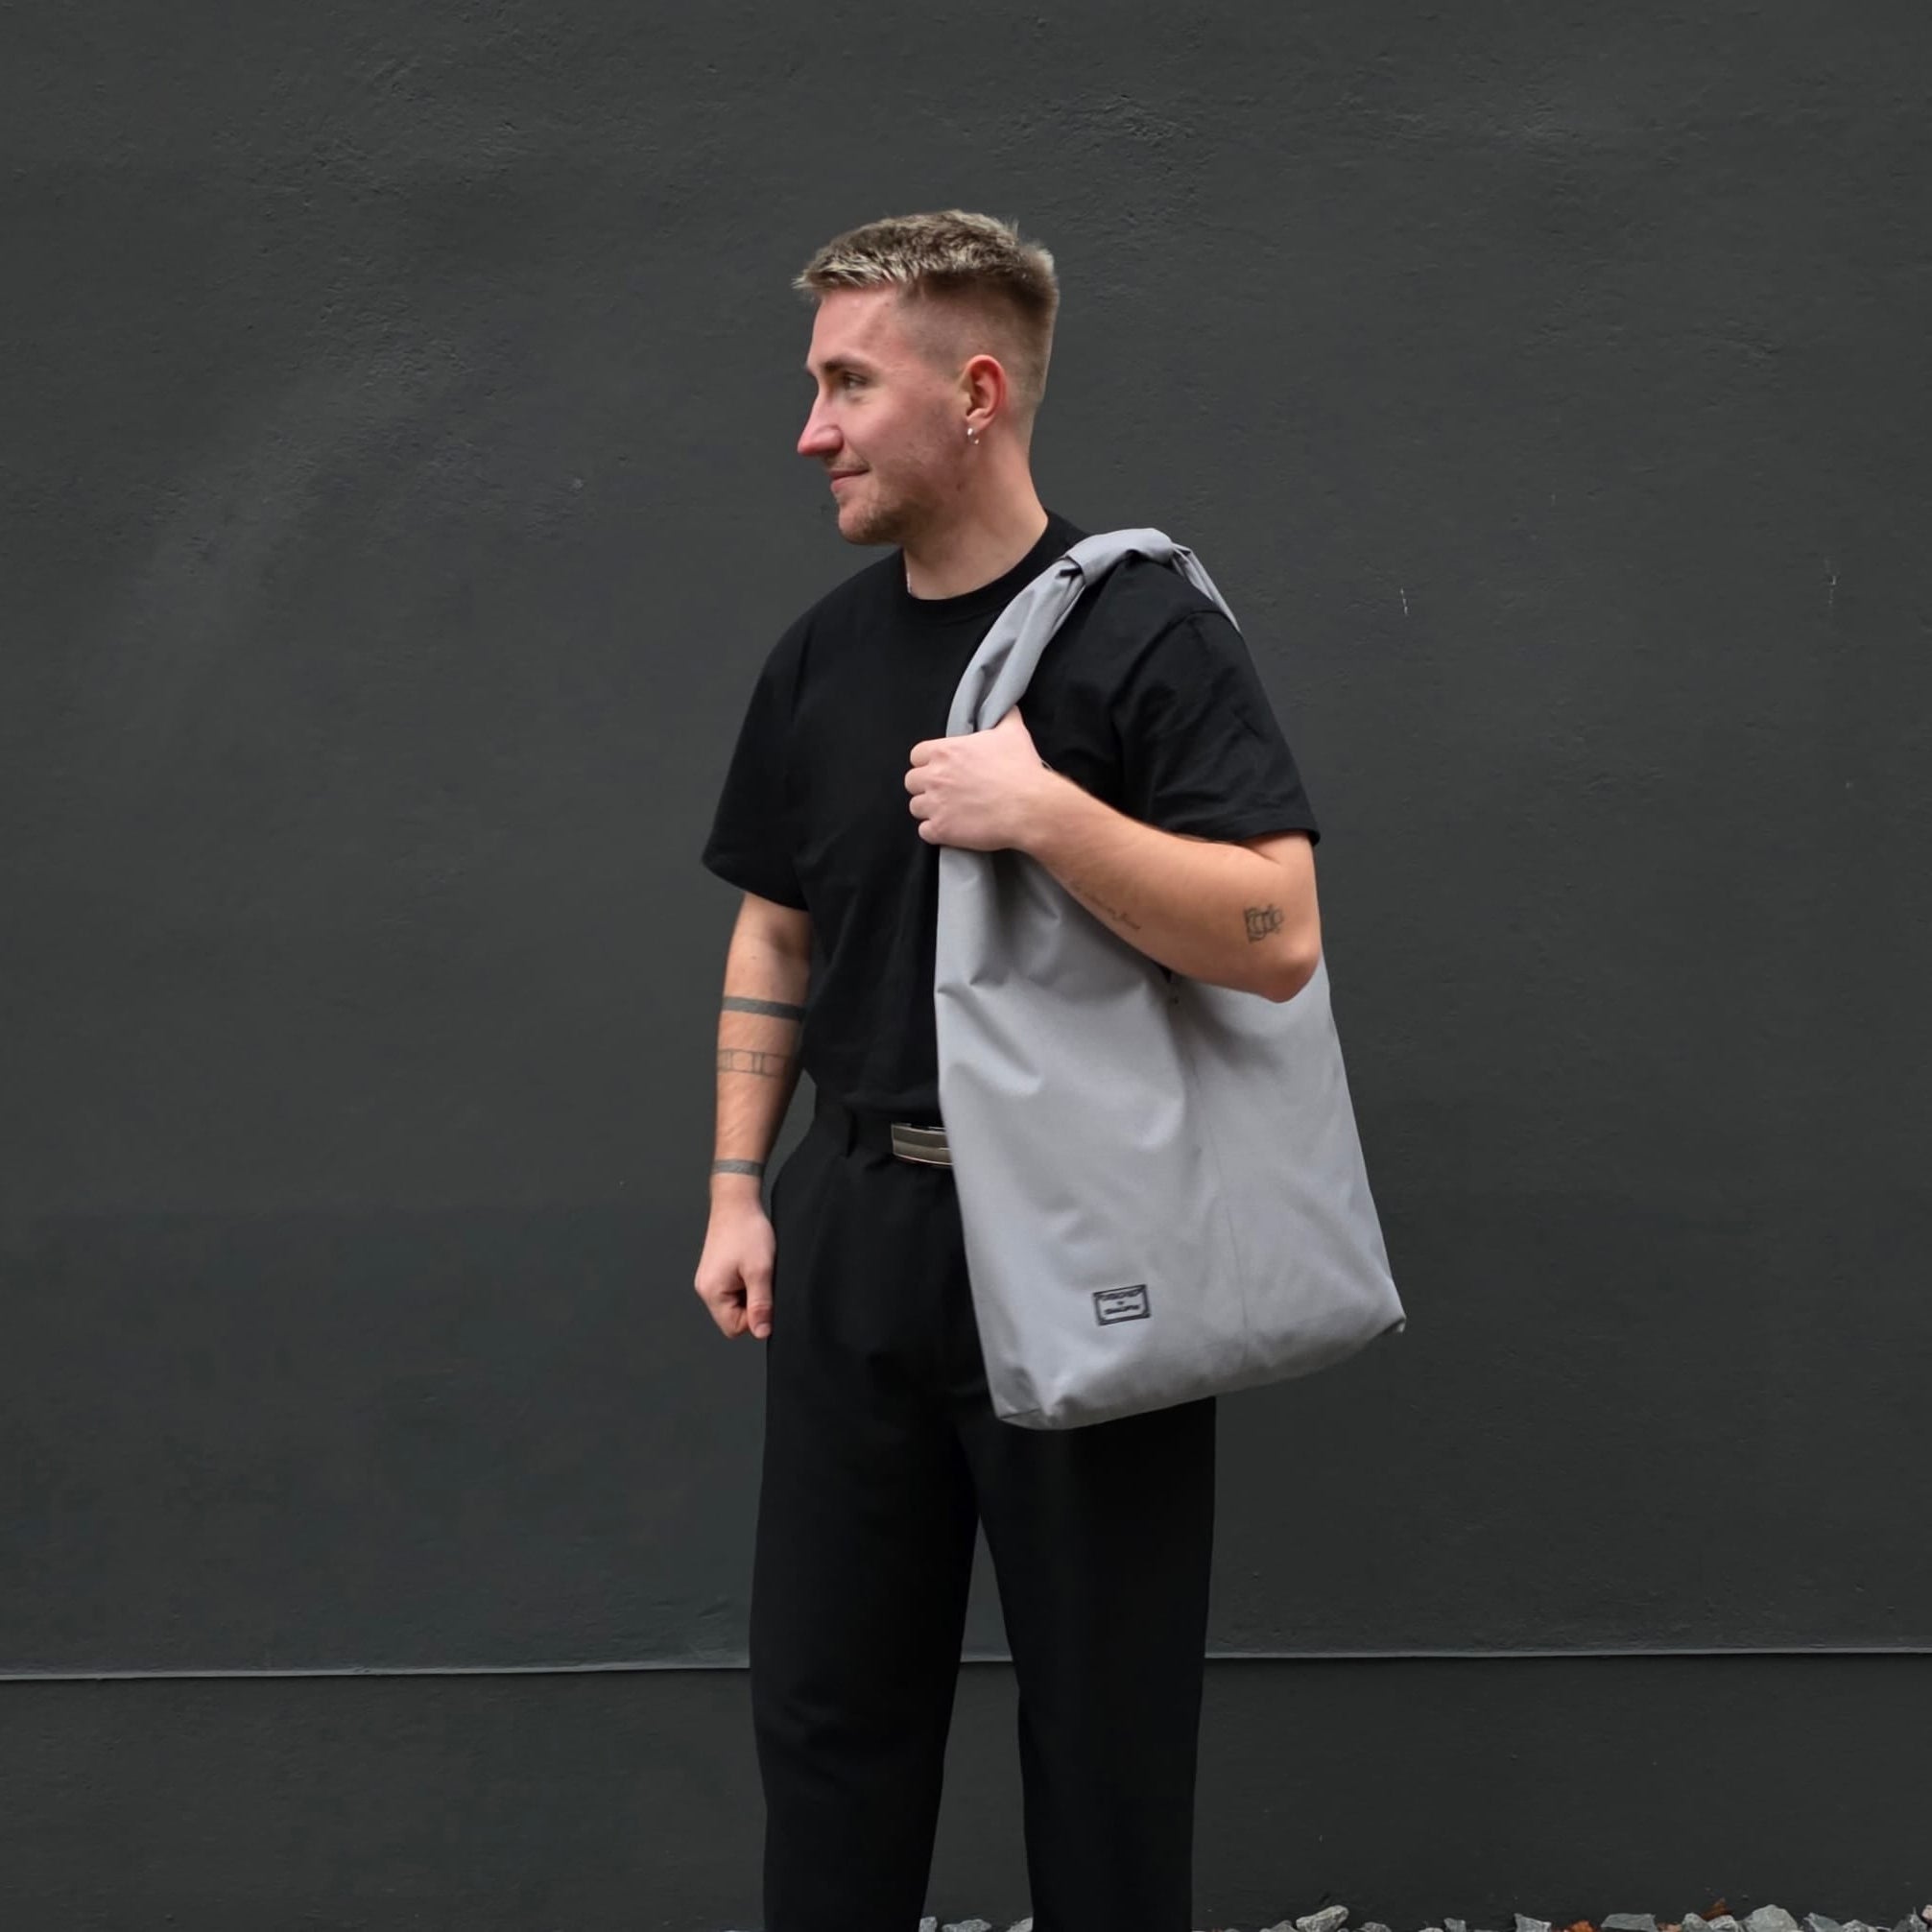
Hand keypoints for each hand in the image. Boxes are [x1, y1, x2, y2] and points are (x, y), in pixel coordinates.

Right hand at [693, 1196, 774, 1339]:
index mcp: (712, 1292)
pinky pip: (733, 1290)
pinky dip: (746, 1282)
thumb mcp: (760, 1271)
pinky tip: (751, 1265)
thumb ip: (761, 1304)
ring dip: (750, 1291)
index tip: (765, 1294)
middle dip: (753, 1303)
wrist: (737, 1202)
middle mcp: (706, 1289)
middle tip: (762, 1278)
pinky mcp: (716, 1271)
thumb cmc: (747, 1231)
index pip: (735, 1328)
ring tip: (756, 1268)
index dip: (755, 1317)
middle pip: (734, 1317)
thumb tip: (762, 1332)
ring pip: (735, 1303)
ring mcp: (710, 1280)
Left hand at [905, 705, 1059, 851]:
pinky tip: (952, 829)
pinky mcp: (941, 830)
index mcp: (945, 751)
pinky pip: (925, 832)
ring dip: (929, 809)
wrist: (1029, 807)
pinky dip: (935, 832)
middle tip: (945, 791)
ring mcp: (935, 805)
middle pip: (911, 781)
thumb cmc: (1020, 768)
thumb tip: (1007, 705)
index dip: (928, 762)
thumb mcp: (1013, 733)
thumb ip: (1003, 717)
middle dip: (925, 786)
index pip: (916, 755)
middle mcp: (934, 777)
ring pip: (916, 807)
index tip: (942, 768)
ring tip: (949, 811)